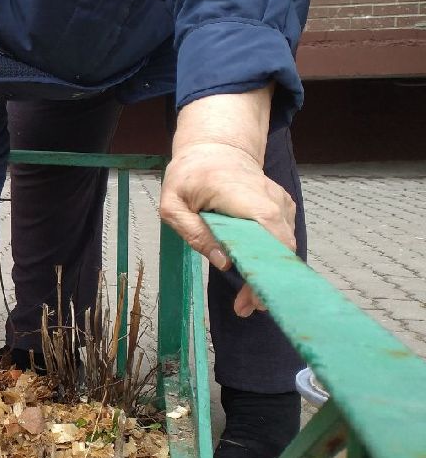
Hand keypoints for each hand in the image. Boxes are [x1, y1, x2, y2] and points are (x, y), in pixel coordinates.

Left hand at [160, 87, 295, 316]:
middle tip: (247, 308)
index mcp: (237, 193)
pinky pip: (283, 240)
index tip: (252, 298)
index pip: (265, 232)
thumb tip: (223, 261)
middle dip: (266, 281)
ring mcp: (279, 202)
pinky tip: (255, 278)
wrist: (215, 149)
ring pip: (285, 246)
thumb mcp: (172, 204)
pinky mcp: (283, 209)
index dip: (264, 267)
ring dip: (270, 275)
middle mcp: (268, 197)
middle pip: (281, 245)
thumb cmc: (189, 176)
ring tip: (248, 301)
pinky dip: (272, 262)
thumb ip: (193, 231)